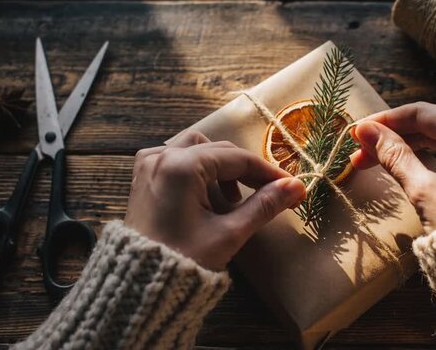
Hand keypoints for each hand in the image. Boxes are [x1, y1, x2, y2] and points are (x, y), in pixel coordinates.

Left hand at [125, 130, 305, 270]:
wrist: (139, 286)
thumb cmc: (184, 261)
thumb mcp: (230, 233)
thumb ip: (264, 205)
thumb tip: (296, 187)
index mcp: (182, 166)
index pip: (238, 159)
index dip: (268, 173)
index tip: (292, 187)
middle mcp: (162, 157)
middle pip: (218, 150)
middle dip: (246, 171)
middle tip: (269, 194)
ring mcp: (148, 165)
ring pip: (197, 149)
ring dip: (220, 168)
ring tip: (233, 199)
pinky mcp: (143, 177)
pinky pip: (176, 159)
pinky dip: (197, 169)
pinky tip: (206, 193)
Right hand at [350, 101, 435, 232]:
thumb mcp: (423, 189)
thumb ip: (395, 155)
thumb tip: (367, 132)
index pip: (423, 113)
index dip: (386, 121)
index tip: (358, 131)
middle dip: (399, 133)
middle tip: (366, 150)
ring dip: (416, 142)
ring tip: (384, 157)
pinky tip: (412, 163)